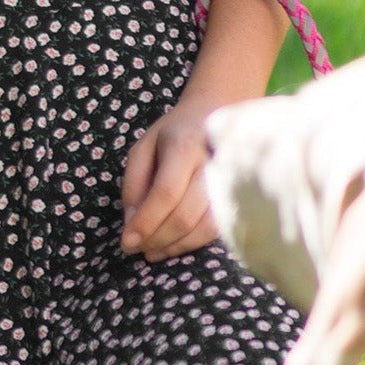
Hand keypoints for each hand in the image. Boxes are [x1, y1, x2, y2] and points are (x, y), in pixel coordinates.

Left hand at [121, 98, 219, 261]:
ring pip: (203, 228)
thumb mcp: (143, 147)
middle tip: (135, 248)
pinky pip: (215, 230)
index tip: (127, 242)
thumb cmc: (174, 133)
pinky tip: (173, 244)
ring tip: (151, 251)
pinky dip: (191, 244)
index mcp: (185, 145)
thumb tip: (132, 224)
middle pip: (185, 215)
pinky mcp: (237, 196)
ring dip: (173, 246)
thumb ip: (133, 184)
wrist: (215, 113)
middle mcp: (212, 163)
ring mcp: (230, 180)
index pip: (166, 192)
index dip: (146, 222)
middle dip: (156, 239)